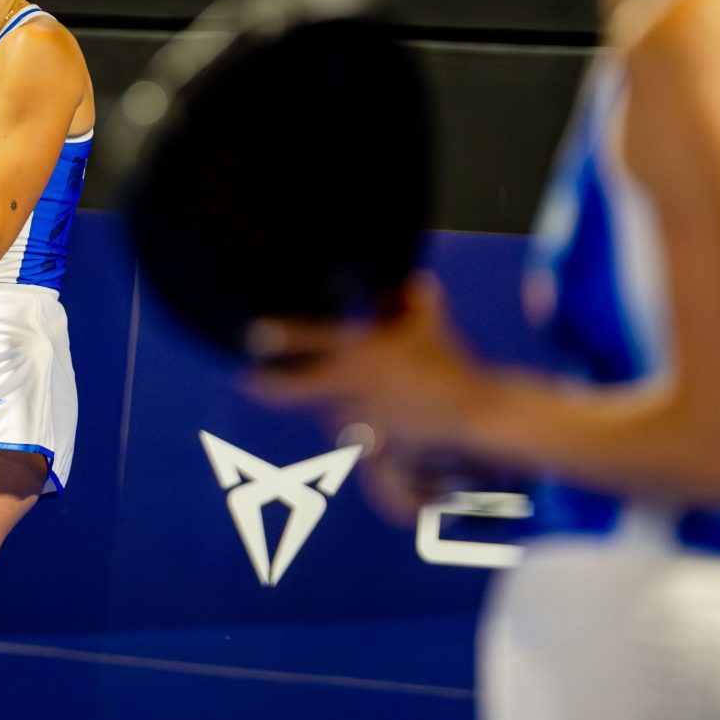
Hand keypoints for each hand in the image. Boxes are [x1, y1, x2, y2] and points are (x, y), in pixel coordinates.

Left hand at [244, 272, 484, 453]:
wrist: (472, 411)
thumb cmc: (449, 362)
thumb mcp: (430, 324)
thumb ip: (413, 299)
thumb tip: (411, 279)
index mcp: (364, 348)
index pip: (313, 340)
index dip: (282, 338)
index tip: (252, 335)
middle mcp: (356, 381)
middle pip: (300, 386)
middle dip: (271, 385)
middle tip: (248, 380)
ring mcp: (361, 413)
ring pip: (328, 411)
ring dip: (330, 406)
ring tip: (352, 402)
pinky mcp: (370, 440)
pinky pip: (348, 435)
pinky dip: (349, 429)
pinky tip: (357, 426)